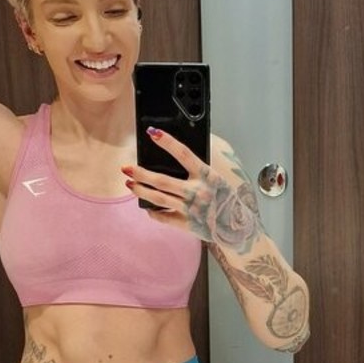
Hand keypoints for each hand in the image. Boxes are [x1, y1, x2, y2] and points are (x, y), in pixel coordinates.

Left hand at [123, 129, 263, 249]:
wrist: (237, 229)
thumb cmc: (226, 200)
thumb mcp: (218, 180)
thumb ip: (200, 171)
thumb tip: (173, 159)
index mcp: (208, 176)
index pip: (184, 154)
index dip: (167, 142)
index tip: (152, 133)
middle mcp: (198, 192)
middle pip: (162, 180)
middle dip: (141, 173)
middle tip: (126, 168)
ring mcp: (191, 209)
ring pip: (158, 198)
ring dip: (140, 190)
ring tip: (129, 184)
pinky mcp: (187, 224)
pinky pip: (163, 217)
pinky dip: (153, 211)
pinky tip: (147, 206)